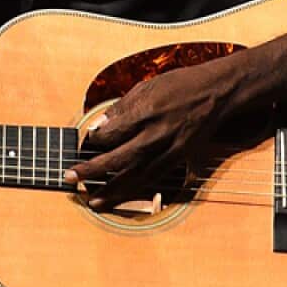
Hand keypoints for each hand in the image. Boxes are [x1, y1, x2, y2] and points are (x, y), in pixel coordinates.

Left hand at [64, 59, 248, 211]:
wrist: (217, 92)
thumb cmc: (179, 85)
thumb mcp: (147, 86)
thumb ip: (121, 108)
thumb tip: (98, 128)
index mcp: (147, 110)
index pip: (112, 131)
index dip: (94, 139)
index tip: (84, 143)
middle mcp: (158, 132)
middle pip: (120, 157)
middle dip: (93, 170)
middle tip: (70, 177)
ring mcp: (172, 148)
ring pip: (138, 175)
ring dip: (113, 190)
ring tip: (93, 201)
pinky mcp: (182, 158)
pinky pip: (156, 178)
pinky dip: (137, 190)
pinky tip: (122, 198)